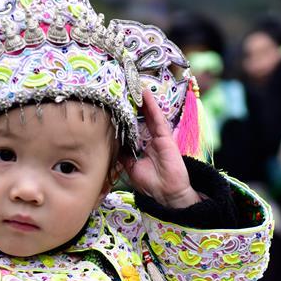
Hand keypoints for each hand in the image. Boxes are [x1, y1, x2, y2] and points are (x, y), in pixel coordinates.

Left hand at [120, 89, 200, 208]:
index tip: (118, 105)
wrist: (168, 195)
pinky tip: (146, 95)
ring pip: (150, 116)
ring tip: (135, 86)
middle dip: (135, 105)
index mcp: (144, 148)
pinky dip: (152, 107)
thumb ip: (124, 156)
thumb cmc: (151, 185)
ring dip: (143, 101)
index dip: (127, 117)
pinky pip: (158, 119)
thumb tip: (112, 145)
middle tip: (126, 90)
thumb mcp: (131, 168)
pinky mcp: (166, 138)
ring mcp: (159, 138)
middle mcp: (151, 141)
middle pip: (142, 119)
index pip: (134, 128)